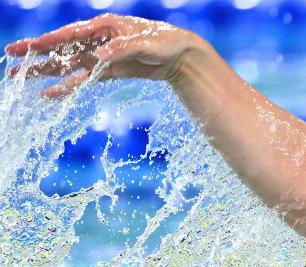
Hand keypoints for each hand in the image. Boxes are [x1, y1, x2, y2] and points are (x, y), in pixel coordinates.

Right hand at [4, 14, 203, 97]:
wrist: (182, 56)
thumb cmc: (165, 42)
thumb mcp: (146, 43)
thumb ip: (121, 48)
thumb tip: (99, 54)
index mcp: (103, 26)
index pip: (70, 34)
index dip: (49, 41)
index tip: (29, 46)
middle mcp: (97, 39)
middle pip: (61, 48)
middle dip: (35, 53)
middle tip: (9, 57)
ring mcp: (101, 56)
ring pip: (67, 65)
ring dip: (45, 72)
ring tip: (20, 78)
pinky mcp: (108, 71)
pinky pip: (83, 80)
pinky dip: (67, 87)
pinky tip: (50, 95)